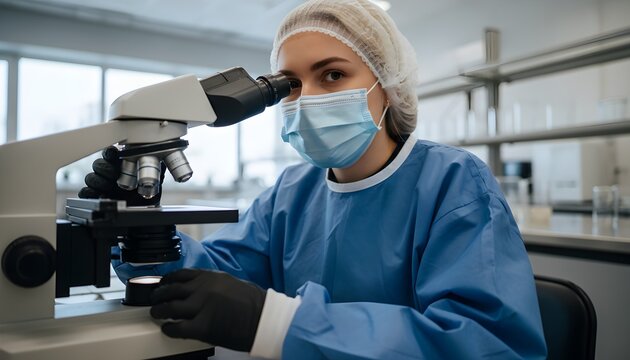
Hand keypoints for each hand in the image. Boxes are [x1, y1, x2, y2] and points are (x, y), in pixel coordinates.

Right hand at [78, 146, 164, 205]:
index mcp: (121, 165)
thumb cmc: (147, 195)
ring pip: (90, 177)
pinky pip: (85, 192)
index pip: (109, 153)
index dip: (110, 153)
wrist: (142, 213)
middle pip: (98, 164)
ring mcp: (101, 185)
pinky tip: (100, 195)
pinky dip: (91, 193)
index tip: (113, 155)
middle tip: (114, 175)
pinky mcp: (94, 197)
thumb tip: (163, 158)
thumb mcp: (156, 179)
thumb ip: (157, 167)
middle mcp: (109, 174)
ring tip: (109, 187)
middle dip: (105, 169)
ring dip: (99, 181)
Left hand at [150, 269, 265, 351]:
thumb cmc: (253, 303)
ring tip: (156, 313)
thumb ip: (211, 283)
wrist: (264, 319)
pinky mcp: (203, 327)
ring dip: (159, 311)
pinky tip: (167, 329)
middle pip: (171, 289)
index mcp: (211, 277)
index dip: (167, 280)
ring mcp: (202, 307)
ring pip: (169, 307)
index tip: (162, 284)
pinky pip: (177, 328)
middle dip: (158, 295)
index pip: (180, 274)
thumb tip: (195, 289)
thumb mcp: (230, 282)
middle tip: (154, 300)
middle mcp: (204, 289)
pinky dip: (169, 329)